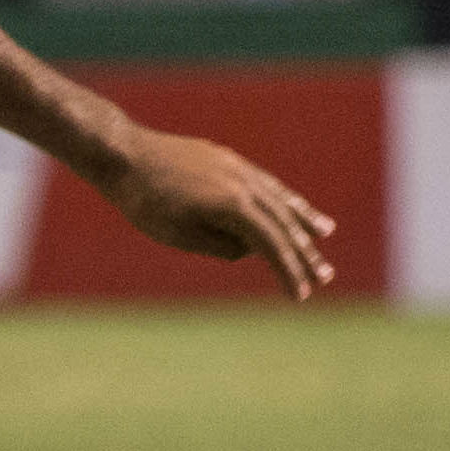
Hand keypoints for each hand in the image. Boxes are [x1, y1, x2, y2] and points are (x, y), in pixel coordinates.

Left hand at [95, 129, 337, 298]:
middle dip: (305, 252)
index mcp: (233, 205)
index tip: (301, 296)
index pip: (271, 245)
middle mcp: (243, 183)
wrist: (124, 153)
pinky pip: (264, 182)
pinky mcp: (226, 159)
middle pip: (283, 223)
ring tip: (325, 232)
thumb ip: (220, 246)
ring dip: (302, 218)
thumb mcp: (179, 235)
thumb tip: (249, 249)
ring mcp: (237, 168)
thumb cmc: (145, 200)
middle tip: (326, 276)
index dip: (288, 272)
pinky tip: (288, 204)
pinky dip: (282, 196)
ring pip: (278, 197)